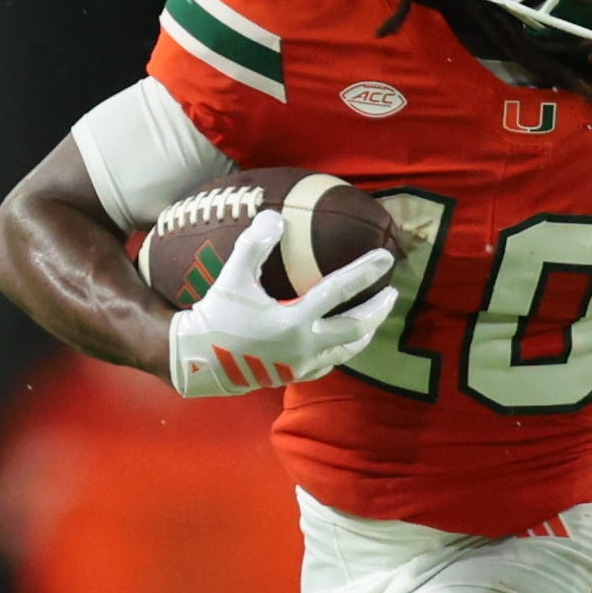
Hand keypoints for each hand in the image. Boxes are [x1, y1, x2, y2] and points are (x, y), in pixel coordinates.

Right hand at [167, 211, 397, 397]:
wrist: (198, 361)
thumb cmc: (216, 316)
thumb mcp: (233, 277)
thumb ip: (254, 245)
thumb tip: (275, 217)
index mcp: (293, 320)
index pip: (339, 291)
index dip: (364, 271)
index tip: (385, 257)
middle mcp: (305, 345)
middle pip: (356, 327)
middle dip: (379, 308)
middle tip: (393, 292)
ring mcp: (302, 363)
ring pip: (348, 349)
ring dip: (366, 330)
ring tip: (376, 315)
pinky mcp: (295, 375)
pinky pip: (330, 363)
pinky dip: (343, 348)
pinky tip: (345, 339)